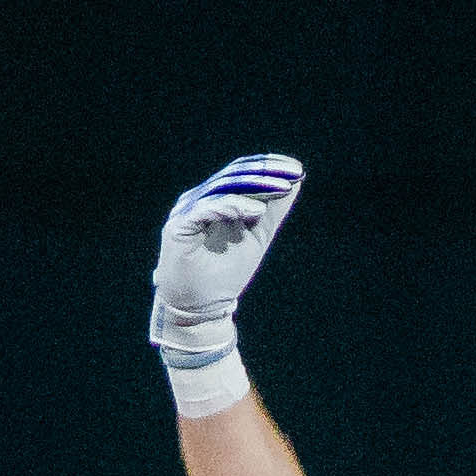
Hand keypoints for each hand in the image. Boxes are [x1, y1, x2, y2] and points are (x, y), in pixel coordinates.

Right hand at [151, 154, 304, 371]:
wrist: (200, 308)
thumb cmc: (226, 274)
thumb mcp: (258, 236)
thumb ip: (273, 211)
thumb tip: (296, 181)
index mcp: (216, 199)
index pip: (241, 174)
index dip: (268, 167)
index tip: (297, 170)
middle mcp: (199, 200)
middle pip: (232, 176)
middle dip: (265, 172)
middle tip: (292, 173)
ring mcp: (187, 211)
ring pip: (221, 188)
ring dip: (253, 186)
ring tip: (281, 188)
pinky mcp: (178, 226)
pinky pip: (206, 208)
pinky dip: (232, 206)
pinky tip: (256, 210)